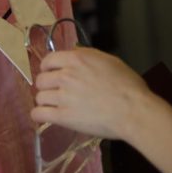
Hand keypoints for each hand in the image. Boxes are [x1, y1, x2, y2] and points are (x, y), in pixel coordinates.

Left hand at [32, 47, 159, 144]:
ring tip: (53, 105)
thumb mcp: (109, 61)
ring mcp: (63, 96)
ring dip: (45, 101)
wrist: (132, 110)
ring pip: (40, 97)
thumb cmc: (127, 85)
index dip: (48, 67)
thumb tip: (75, 55)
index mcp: (76, 59)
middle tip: (55, 92)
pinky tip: (45, 116)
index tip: (50, 73)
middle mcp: (66, 76)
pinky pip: (39, 114)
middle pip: (41, 79)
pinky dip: (39, 115)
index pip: (48, 60)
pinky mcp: (63, 116)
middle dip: (47, 85)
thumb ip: (88, 56)